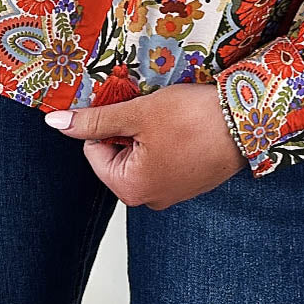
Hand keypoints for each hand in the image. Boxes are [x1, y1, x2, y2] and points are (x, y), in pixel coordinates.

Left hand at [44, 82, 246, 208]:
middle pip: (119, 153)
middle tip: (151, 107)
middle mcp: (150, 198)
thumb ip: (96, 119)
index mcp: (130, 188)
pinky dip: (170, 136)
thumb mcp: (138, 113)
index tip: (128, 105)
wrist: (247, 121)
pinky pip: (167, 156)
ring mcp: (173, 191)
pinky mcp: (192, 180)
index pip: (94, 150)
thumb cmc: (193, 119)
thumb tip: (56, 124)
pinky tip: (185, 122)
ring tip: (171, 113)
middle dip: (130, 126)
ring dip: (150, 129)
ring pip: (144, 152)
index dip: (108, 122)